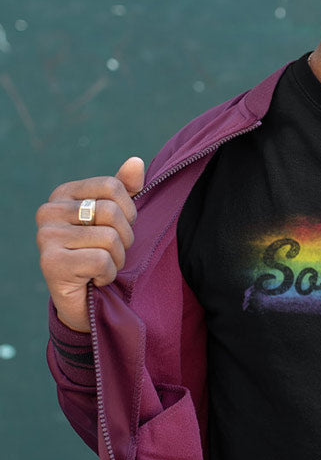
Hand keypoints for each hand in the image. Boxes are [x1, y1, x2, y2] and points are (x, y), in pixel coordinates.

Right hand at [36, 157, 144, 332]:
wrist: (83, 297)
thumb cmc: (100, 250)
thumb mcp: (116, 216)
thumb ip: (126, 188)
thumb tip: (136, 161)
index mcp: (63, 194)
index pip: (113, 186)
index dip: (129, 209)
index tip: (120, 226)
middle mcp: (48, 211)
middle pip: (112, 212)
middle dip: (125, 237)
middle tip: (111, 251)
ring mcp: (46, 237)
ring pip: (110, 238)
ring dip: (117, 258)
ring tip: (102, 266)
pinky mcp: (51, 264)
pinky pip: (102, 260)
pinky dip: (108, 273)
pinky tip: (94, 278)